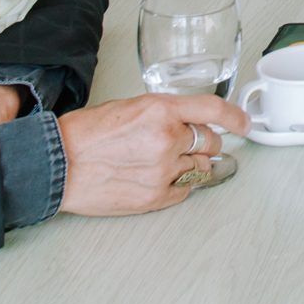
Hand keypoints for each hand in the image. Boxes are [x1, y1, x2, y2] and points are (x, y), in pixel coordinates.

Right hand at [58, 92, 250, 215]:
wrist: (59, 164)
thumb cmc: (87, 134)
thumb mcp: (131, 106)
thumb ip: (164, 113)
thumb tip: (187, 122)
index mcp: (160, 110)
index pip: (213, 109)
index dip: (235, 116)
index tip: (244, 124)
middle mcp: (166, 139)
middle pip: (209, 142)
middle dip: (202, 142)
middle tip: (182, 144)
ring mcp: (162, 171)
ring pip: (199, 168)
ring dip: (189, 164)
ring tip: (161, 162)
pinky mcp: (155, 197)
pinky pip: (184, 190)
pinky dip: (177, 184)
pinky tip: (156, 178)